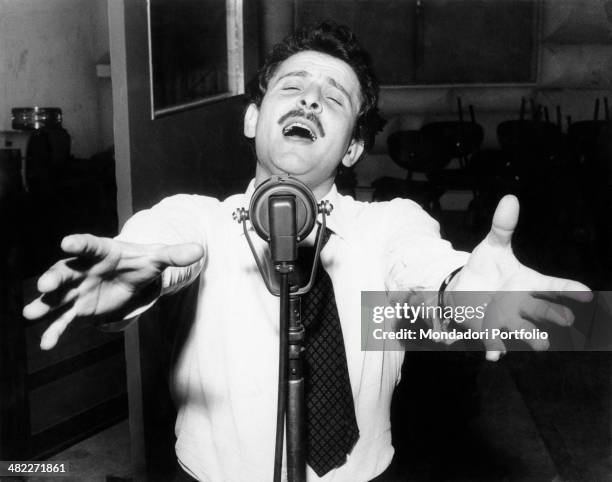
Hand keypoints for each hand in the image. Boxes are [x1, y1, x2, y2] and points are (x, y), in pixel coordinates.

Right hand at [23, 234, 203, 349]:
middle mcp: (83, 269)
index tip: (67, 242)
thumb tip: (200, 250)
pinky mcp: (78, 310)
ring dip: (44, 305)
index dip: (79, 244)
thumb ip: (175, 254)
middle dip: (54, 278)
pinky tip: (47, 344)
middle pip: (65, 272)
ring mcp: (78, 291)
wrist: (131, 277)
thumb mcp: (158, 258)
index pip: (89, 245)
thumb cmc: (140, 263)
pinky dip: (55, 331)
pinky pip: (63, 321)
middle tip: (45, 285)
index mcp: (102, 251)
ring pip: (57, 297)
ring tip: (30, 314)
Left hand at [449, 195, 591, 360]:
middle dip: (555, 315)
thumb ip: (503, 226)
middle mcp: (522, 305)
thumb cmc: (487, 268)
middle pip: (544, 312)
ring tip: (541, 344)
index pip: (554, 287)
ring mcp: (507, 319)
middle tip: (567, 319)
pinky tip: (495, 354)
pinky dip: (495, 348)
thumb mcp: (494, 246)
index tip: (587, 294)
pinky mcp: (488, 330)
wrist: (464, 288)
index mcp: (529, 284)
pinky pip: (494, 341)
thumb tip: (510, 198)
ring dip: (533, 338)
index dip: (570, 291)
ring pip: (524, 331)